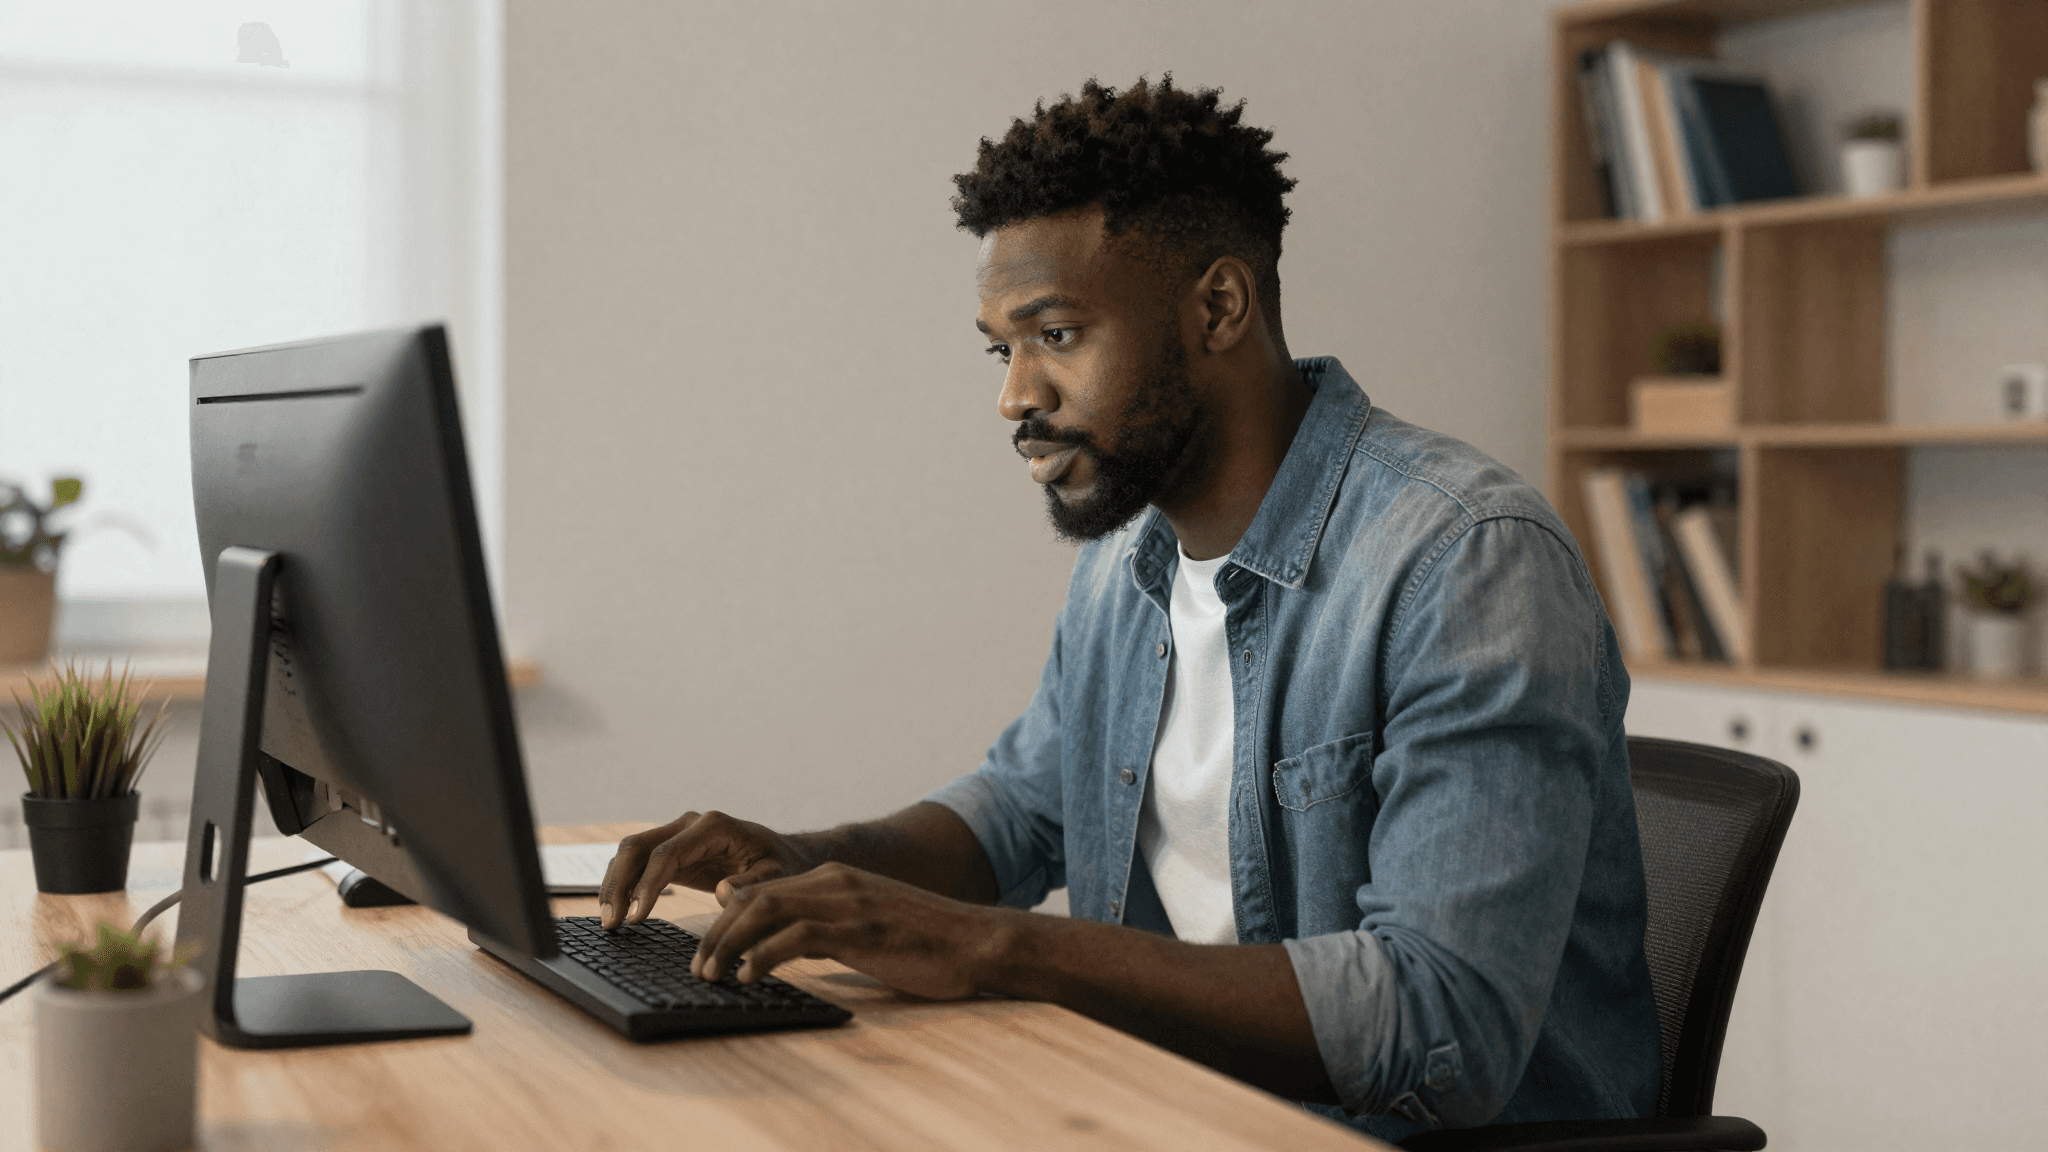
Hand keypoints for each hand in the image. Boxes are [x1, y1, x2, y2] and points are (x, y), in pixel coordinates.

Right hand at [598, 810, 814, 928]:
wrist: (781, 854)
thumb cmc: (779, 865)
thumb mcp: (775, 876)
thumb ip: (751, 883)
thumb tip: (722, 892)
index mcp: (713, 827)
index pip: (667, 853)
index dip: (647, 885)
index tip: (636, 917)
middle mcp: (690, 824)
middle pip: (638, 847)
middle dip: (619, 884)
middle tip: (612, 923)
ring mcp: (677, 834)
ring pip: (630, 852)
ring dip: (614, 885)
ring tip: (608, 923)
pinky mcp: (670, 850)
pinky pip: (636, 862)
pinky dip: (622, 884)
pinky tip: (616, 911)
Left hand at [692, 861, 1017, 1000]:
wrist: (976, 939)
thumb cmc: (925, 940)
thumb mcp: (866, 924)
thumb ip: (825, 926)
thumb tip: (781, 941)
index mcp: (835, 878)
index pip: (762, 888)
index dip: (726, 915)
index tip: (706, 946)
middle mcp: (835, 882)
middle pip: (753, 898)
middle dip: (717, 933)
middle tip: (698, 968)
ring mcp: (847, 903)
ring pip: (765, 911)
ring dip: (729, 944)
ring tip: (712, 975)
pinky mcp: (859, 931)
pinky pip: (797, 937)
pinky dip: (764, 956)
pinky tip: (749, 977)